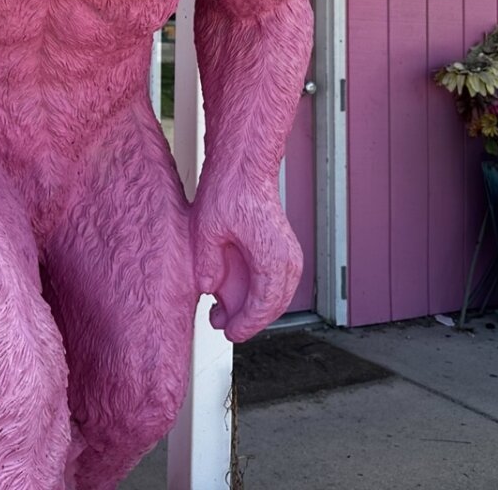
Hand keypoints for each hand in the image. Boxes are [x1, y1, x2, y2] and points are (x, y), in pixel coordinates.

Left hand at [191, 181, 302, 341]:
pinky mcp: (285, 249)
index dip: (246, 324)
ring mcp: (290, 253)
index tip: (229, 333)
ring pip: (279, 296)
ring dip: (256, 308)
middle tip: (224, 327)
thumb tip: (209, 289)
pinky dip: (261, 294)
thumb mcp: (206, 228)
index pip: (264, 305)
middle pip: (275, 305)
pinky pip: (278, 283)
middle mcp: (288, 258)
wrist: (245, 165)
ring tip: (224, 313)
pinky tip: (238, 294)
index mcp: (272, 257)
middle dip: (250, 320)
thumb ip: (207, 263)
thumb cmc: (229, 190)